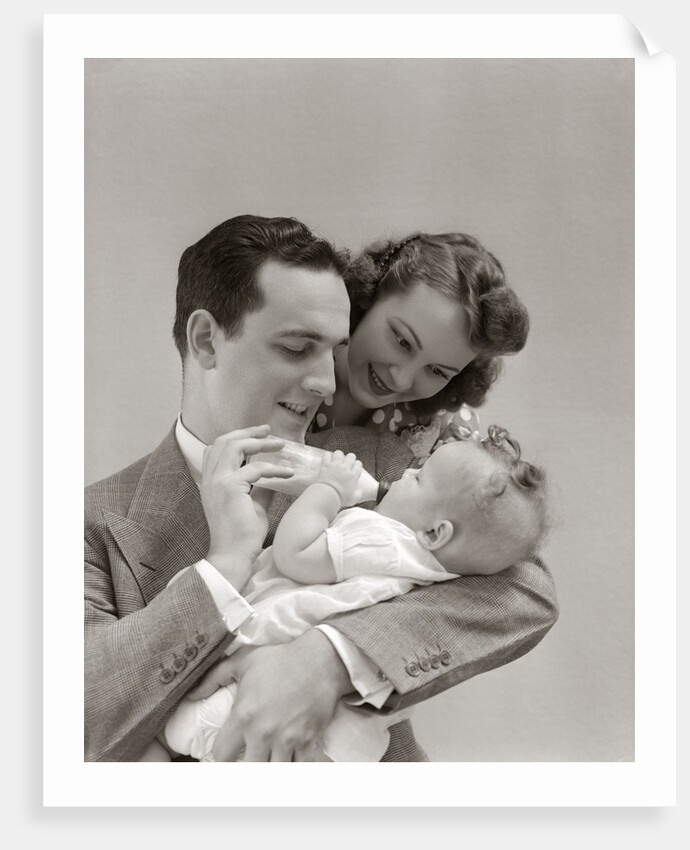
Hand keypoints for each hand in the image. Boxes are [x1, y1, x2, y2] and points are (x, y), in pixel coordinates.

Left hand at [187, 629, 350, 760]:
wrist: (319, 660)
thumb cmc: (280, 659)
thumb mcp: (243, 661)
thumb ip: (213, 677)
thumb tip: (191, 695)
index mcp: (244, 715)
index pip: (222, 754)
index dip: (221, 757)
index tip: (226, 755)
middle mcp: (263, 732)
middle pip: (248, 771)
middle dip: (246, 768)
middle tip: (248, 761)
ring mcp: (287, 739)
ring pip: (274, 773)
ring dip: (270, 769)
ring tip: (268, 763)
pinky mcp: (308, 741)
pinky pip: (300, 768)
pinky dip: (295, 767)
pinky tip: (291, 761)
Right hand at [201, 424, 292, 586]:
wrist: (233, 556)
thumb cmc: (242, 536)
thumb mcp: (253, 506)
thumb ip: (261, 489)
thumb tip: (276, 477)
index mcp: (211, 482)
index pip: (216, 449)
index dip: (236, 437)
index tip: (258, 436)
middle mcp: (211, 478)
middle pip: (223, 441)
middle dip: (248, 432)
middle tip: (268, 430)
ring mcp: (218, 482)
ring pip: (235, 446)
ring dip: (259, 442)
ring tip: (280, 444)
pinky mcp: (230, 488)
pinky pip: (255, 469)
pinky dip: (274, 469)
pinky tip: (289, 474)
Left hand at [314, 450, 362, 504]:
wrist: (328, 496)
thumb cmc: (340, 498)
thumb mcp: (353, 499)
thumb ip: (359, 494)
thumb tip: (361, 491)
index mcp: (353, 475)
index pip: (358, 464)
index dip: (357, 466)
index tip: (354, 469)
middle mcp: (346, 468)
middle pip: (351, 456)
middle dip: (349, 459)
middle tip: (346, 464)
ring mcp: (335, 465)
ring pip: (339, 453)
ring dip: (338, 456)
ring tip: (336, 461)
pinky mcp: (326, 465)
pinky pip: (327, 455)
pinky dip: (327, 456)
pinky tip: (327, 460)